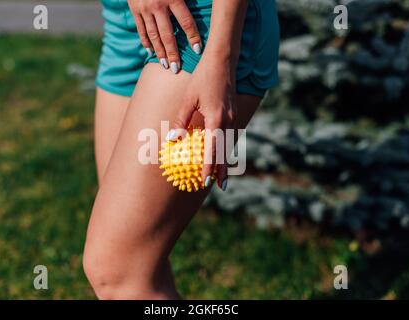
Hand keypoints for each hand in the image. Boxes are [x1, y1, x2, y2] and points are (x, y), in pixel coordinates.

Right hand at [128, 0, 202, 72]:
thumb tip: (211, 3)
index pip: (186, 22)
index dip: (193, 37)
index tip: (198, 51)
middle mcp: (157, 5)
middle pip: (167, 35)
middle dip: (173, 54)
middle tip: (176, 69)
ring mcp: (144, 8)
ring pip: (153, 35)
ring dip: (160, 52)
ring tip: (165, 65)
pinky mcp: (134, 9)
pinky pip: (141, 29)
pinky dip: (146, 42)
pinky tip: (150, 52)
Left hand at [167, 52, 236, 190]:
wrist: (222, 61)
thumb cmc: (202, 78)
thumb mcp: (188, 100)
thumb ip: (181, 121)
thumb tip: (174, 140)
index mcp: (217, 120)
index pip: (213, 150)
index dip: (210, 167)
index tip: (205, 181)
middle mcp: (228, 122)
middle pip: (225, 152)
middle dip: (222, 171)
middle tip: (219, 188)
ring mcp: (233, 118)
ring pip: (229, 146)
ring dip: (226, 162)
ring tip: (223, 178)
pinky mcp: (234, 114)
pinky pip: (229, 137)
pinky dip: (226, 149)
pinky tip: (222, 156)